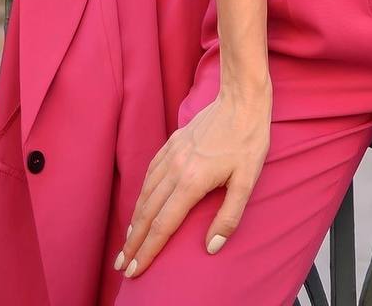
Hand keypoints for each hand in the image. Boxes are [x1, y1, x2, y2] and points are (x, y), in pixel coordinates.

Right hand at [113, 83, 271, 278]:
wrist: (241, 100)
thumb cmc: (248, 141)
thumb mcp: (247, 181)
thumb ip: (228, 216)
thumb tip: (211, 247)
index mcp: (192, 182)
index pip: (163, 226)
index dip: (147, 251)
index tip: (135, 270)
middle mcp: (175, 169)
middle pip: (148, 213)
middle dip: (133, 242)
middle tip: (123, 265)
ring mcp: (171, 154)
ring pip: (146, 192)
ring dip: (134, 219)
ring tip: (128, 240)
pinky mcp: (172, 143)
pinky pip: (150, 172)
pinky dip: (141, 192)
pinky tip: (141, 203)